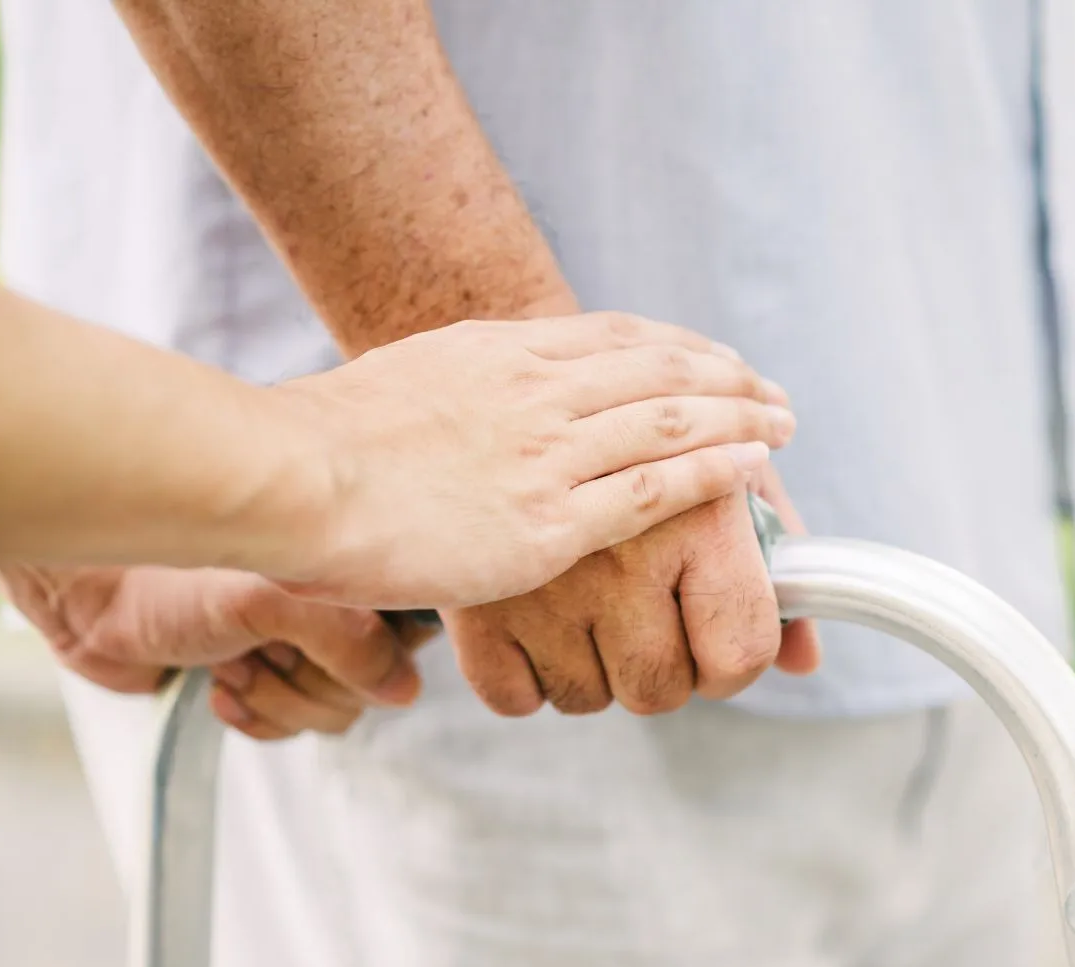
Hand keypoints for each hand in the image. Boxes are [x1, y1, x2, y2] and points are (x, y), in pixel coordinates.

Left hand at [0, 563, 433, 740]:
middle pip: (373, 681)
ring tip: (230, 658)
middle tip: (261, 644)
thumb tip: (403, 688)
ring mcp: (303, 638)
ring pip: (333, 709)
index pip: (412, 626)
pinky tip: (220, 684)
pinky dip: (256, 715)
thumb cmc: (164, 573)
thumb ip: (350, 639)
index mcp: (352, 561)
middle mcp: (338, 596)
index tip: (322, 645)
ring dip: (274, 695)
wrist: (86, 593)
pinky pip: (293, 726)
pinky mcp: (267, 673)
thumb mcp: (271, 599)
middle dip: (308, 679)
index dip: (377, 653)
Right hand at [271, 312, 795, 610]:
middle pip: (657, 369)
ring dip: (737, 419)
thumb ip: (447, 394)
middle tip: (771, 393)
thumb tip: (456, 410)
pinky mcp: (548, 522)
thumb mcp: (397, 386)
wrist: (292, 477)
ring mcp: (546, 453)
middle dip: (725, 378)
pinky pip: (652, 489)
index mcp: (497, 354)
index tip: (712, 357)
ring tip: (782, 427)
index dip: (675, 347)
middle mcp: (535, 390)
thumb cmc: (319, 444)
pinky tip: (749, 472)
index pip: (612, 336)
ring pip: (669, 420)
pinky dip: (710, 473)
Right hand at [442, 465, 820, 717]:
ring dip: (588, 671)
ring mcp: (547, 585)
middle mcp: (626, 554)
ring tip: (584, 610)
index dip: (735, 663)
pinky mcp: (478, 603)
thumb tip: (805, 659)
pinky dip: (523, 677)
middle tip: (642, 619)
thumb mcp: (722, 470)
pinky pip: (512, 697)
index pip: (741, 653)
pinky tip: (534, 625)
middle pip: (659, 691)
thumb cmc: (639, 436)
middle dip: (657, 668)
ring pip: (585, 698)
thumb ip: (777, 558)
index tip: (716, 642)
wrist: (509, 397)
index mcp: (700, 517)